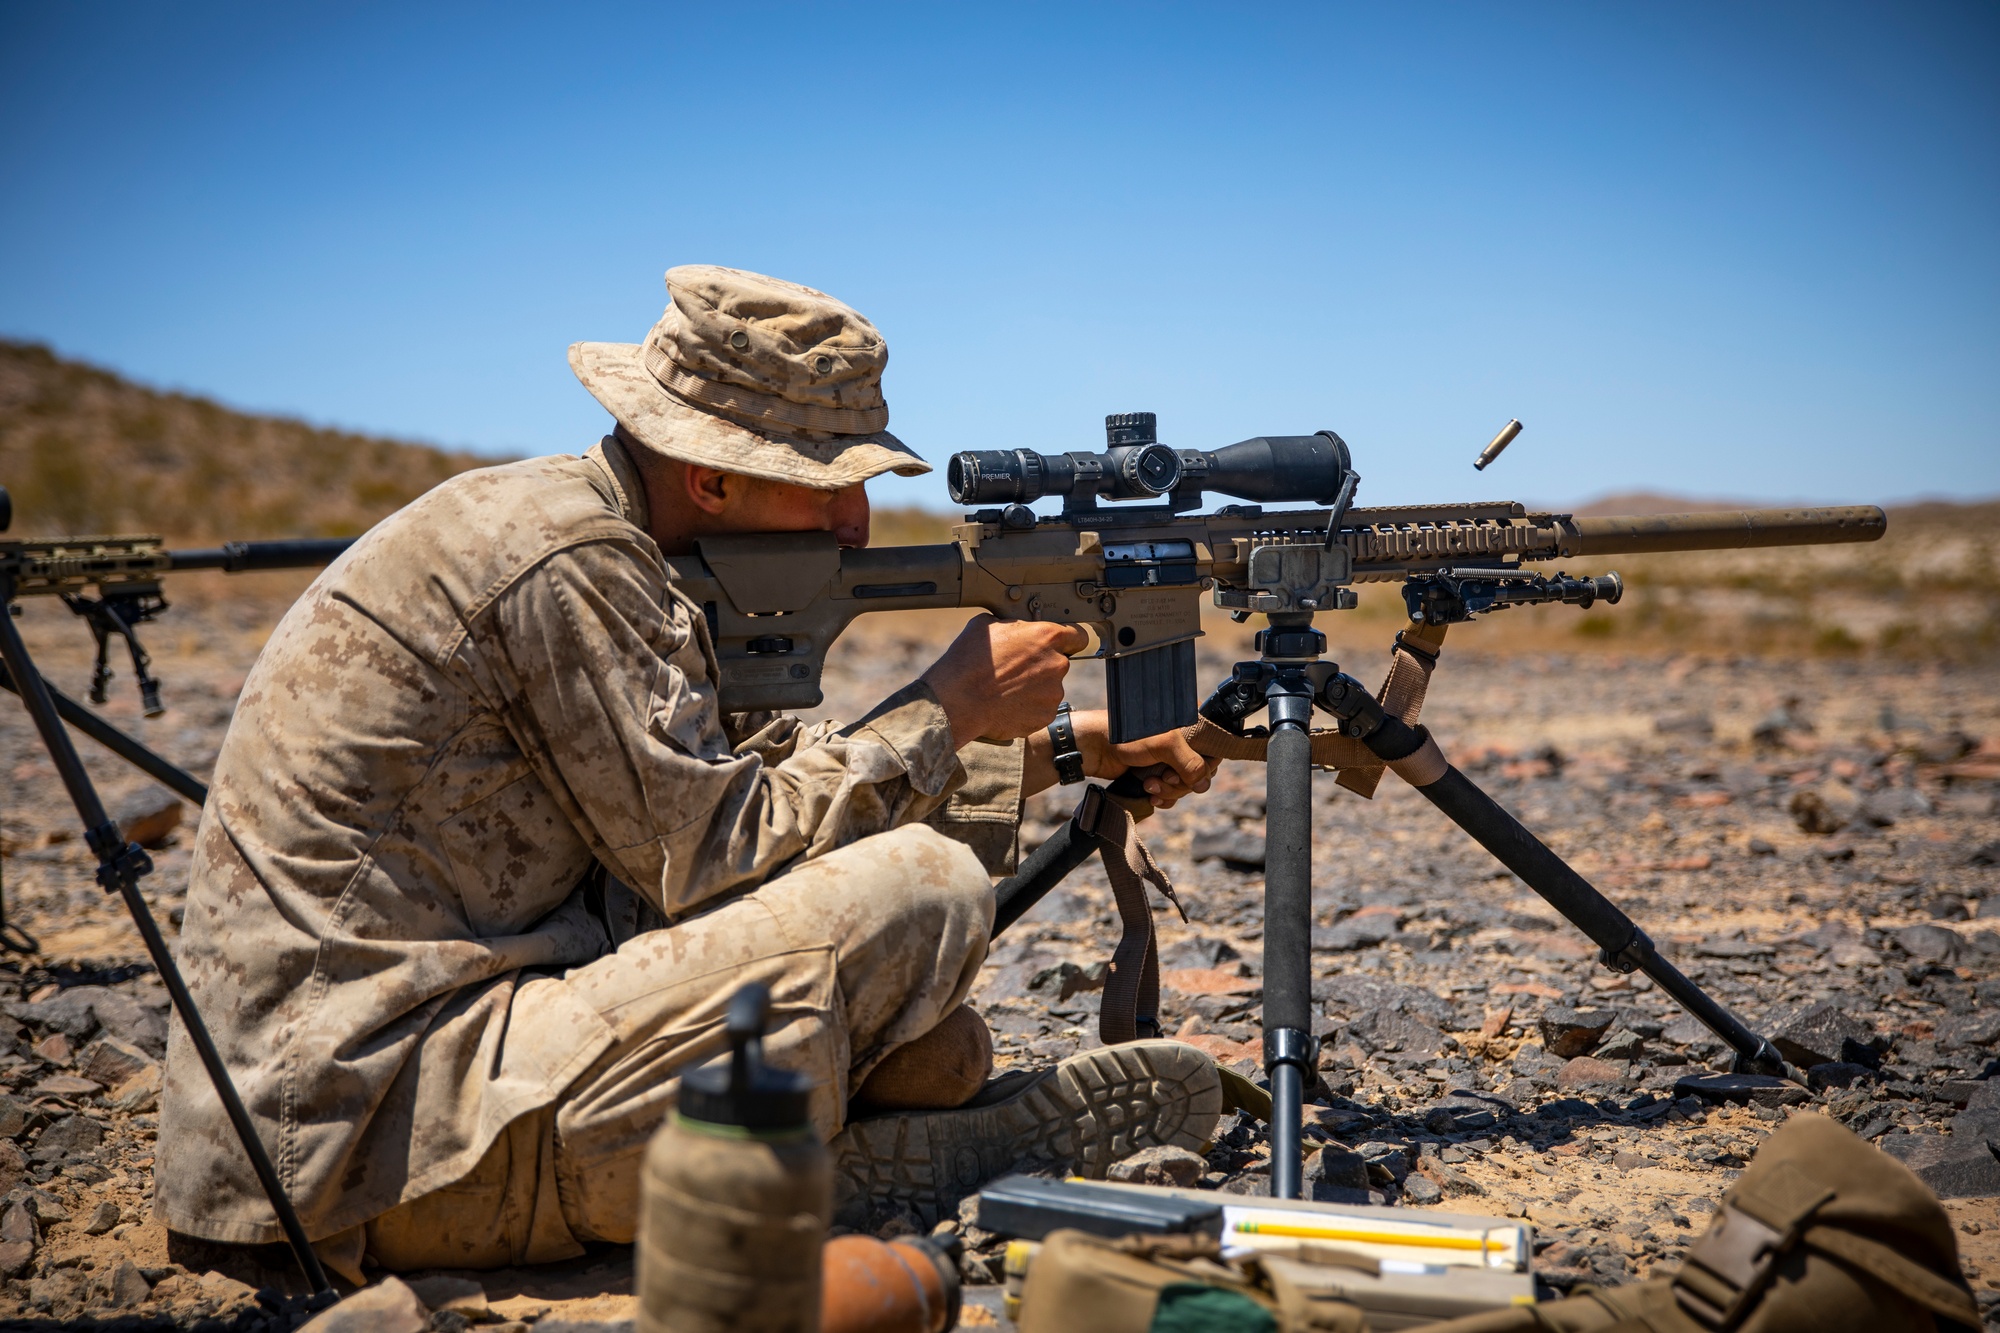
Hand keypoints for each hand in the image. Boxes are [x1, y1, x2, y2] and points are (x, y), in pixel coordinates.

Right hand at [921, 615, 1089, 745]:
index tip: (1061, 645)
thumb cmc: (969, 660)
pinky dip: (1028, 708)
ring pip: (1049, 688)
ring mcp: (1053, 693)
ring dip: (1034, 688)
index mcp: (1047, 637)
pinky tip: (1007, 704)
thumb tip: (1016, 629)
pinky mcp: (1045, 716)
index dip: (1068, 640)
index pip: (1078, 635)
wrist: (958, 700)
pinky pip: (1040, 709)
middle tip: (1015, 670)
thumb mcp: (988, 625)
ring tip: (1006, 689)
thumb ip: (1013, 625)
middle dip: (1041, 666)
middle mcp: (1056, 664)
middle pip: (1059, 663)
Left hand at [1022, 708, 1220, 808]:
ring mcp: (1169, 759)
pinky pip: (1171, 792)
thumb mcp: (1165, 745)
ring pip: (1185, 785)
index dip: (1204, 766)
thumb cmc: (1127, 736)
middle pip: (1200, 772)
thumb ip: (1190, 764)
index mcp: (1189, 725)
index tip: (1188, 771)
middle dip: (1180, 782)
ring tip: (1149, 784)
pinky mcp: (1157, 773)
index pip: (1214, 750)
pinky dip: (1162, 796)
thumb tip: (1204, 785)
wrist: (1095, 749)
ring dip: (1168, 790)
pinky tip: (1148, 793)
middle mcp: (1182, 741)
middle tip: (1163, 778)